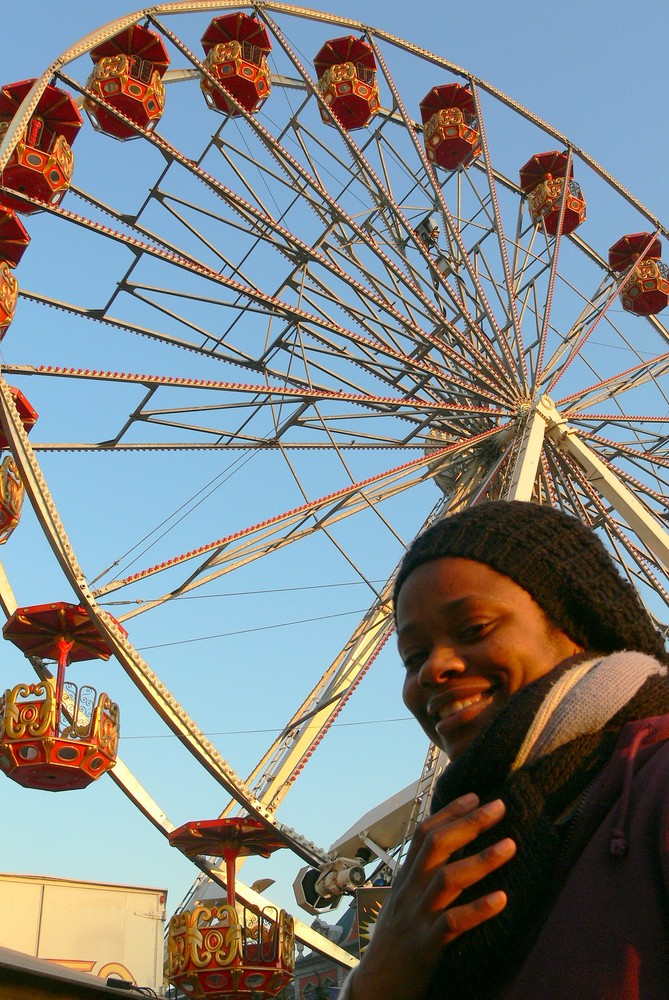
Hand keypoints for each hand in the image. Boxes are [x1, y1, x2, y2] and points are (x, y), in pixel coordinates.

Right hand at [347, 793, 515, 999]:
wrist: (374, 988)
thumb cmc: (396, 942)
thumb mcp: (404, 902)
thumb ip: (422, 878)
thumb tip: (451, 856)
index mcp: (406, 878)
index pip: (424, 834)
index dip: (449, 812)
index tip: (475, 795)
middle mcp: (410, 891)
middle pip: (437, 845)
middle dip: (470, 823)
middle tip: (500, 806)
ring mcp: (417, 916)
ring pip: (447, 878)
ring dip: (481, 859)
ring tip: (511, 846)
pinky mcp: (426, 946)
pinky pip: (453, 923)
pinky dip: (478, 908)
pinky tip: (502, 899)